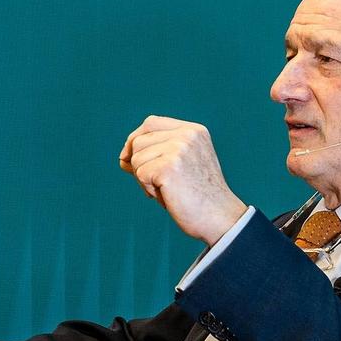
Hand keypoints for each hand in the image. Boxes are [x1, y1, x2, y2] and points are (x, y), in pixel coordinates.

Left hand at [118, 116, 246, 243]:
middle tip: (155, 184)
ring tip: (166, 190)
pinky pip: (140, 174)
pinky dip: (148, 189)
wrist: (218, 218)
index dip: (134, 139)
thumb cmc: (197, 196)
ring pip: (136, 158)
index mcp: (194, 131)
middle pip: (139, 141)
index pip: (151, 123)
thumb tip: (122, 157)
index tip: (127, 157)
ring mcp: (179, 149)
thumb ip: (157, 154)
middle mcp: (187, 135)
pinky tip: (167, 196)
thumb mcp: (180, 166)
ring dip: (144, 179)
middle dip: (138, 164)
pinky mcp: (169, 166)